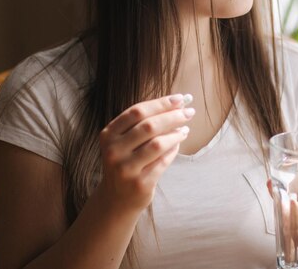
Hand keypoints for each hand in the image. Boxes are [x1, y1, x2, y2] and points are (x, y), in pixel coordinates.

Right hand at [97, 94, 193, 212]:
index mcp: (108, 134)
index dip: (161, 103)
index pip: (137, 111)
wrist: (117, 198)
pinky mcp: (139, 183)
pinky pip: (163, 162)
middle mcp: (113, 151)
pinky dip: (173, 150)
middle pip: (149, 126)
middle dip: (173, 116)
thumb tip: (178, 103)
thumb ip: (144, 123)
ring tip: (185, 129)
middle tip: (189, 112)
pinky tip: (178, 144)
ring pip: (157, 144)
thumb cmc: (126, 161)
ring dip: (176, 134)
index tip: (180, 99)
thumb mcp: (125, 141)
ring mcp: (125, 169)